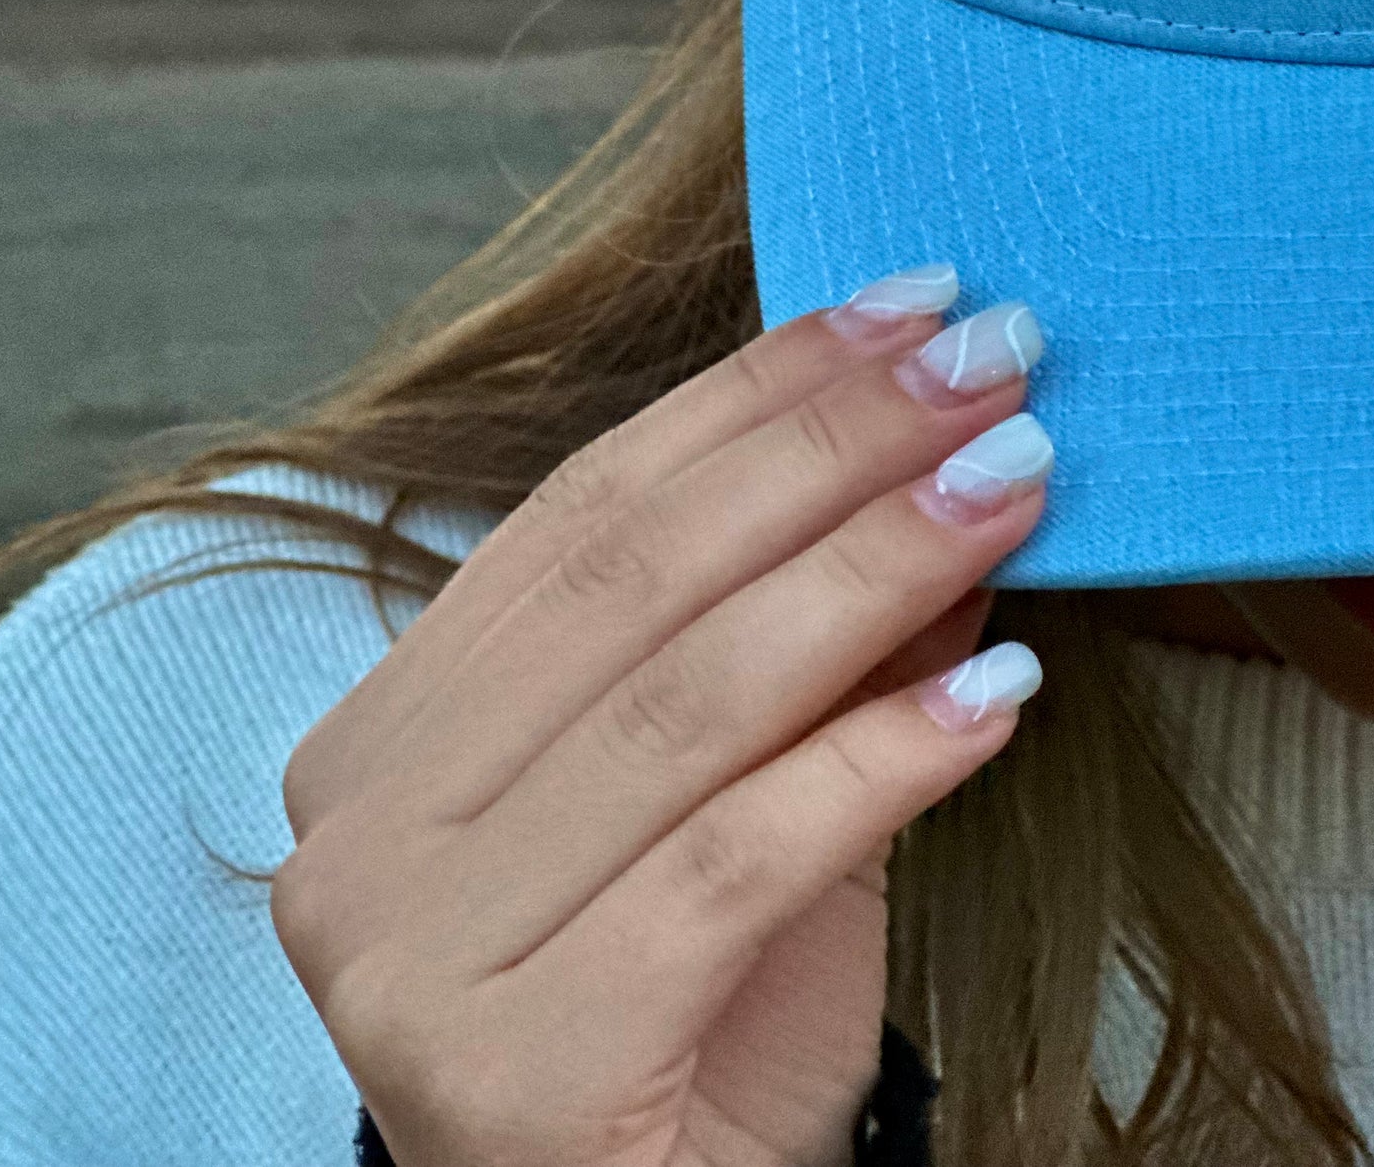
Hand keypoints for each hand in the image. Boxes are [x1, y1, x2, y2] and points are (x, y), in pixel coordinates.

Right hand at [271, 267, 1051, 1166]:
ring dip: (879, 570)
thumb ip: (811, 648)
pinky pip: (734, 860)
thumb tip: (942, 461)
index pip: (587, 514)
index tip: (910, 307)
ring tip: (1017, 488)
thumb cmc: (694, 1035)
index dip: (757, 394)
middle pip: (636, 580)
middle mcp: (355, 831)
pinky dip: (881, 760)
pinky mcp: (510, 1066)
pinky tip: (1002, 696)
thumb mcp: (750, 802)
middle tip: (994, 363)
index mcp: (380, 740)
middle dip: (835, 449)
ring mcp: (407, 952)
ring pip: (687, 702)